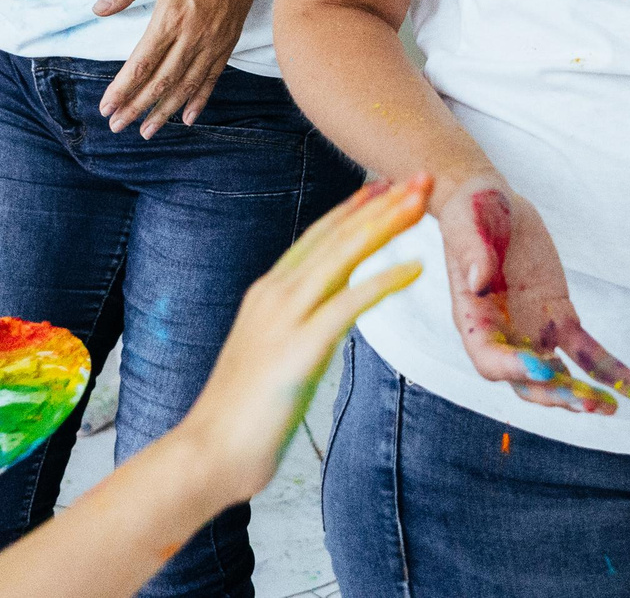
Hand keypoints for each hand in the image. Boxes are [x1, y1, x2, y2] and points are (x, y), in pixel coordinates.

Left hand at [95, 0, 273, 137]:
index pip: (142, 63)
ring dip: (165, 111)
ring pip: (185, 86)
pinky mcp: (227, 43)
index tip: (106, 106)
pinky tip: (188, 117)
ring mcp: (212, 42)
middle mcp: (192, 36)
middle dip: (136, 107)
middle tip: (116, 125)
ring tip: (147, 131)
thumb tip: (98, 8)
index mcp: (171, 17)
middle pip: (161, 82)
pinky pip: (211, 78)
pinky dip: (199, 100)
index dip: (123, 88)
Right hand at [169, 176, 429, 504]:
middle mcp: (275, 294)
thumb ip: (296, 328)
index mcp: (267, 294)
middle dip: (380, 204)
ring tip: (421, 202)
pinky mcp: (300, 348)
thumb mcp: (271, 355)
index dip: (354, 210)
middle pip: (336, 236)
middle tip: (419, 177)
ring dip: (386, 224)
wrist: (208, 452)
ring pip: (343, 256)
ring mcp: (285, 318)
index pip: (318, 238)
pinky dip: (384, 280)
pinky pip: (350, 304)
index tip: (385, 187)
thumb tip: (326, 319)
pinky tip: (415, 267)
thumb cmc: (240, 415)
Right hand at [438, 178, 629, 414]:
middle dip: (556, 395)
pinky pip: (587, 353)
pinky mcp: (561, 320)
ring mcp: (534, 332)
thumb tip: (479, 281)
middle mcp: (503, 336)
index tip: (543, 367)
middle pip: (528, 381)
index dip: (514, 369)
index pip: (490, 359)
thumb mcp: (466, 223)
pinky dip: (613, 373)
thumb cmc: (471, 212)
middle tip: (587, 402)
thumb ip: (471, 252)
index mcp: (473, 320)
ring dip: (585, 395)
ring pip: (560, 377)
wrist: (492, 205)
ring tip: (613, 406)